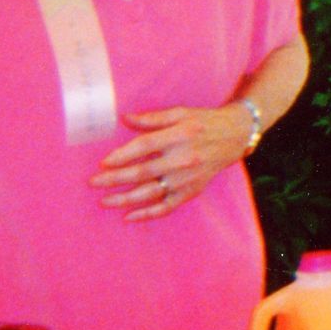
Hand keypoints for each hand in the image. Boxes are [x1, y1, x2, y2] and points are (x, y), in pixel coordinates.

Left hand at [91, 103, 252, 219]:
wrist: (236, 135)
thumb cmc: (204, 121)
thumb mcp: (181, 112)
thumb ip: (152, 118)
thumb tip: (124, 119)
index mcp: (179, 135)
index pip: (145, 147)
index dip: (122, 156)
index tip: (103, 163)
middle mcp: (184, 158)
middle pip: (143, 172)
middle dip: (115, 179)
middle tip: (94, 182)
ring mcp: (189, 177)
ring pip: (152, 192)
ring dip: (126, 199)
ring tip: (105, 201)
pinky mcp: (193, 190)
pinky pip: (168, 206)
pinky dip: (148, 213)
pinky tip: (129, 216)